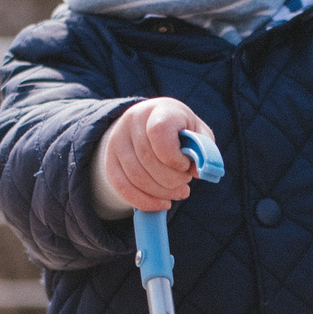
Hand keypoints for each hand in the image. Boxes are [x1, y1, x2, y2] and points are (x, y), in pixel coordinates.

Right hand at [100, 98, 214, 212]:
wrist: (152, 124)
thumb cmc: (182, 131)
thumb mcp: (198, 133)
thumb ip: (203, 149)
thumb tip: (198, 171)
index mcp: (160, 110)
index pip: (159, 132)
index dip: (174, 157)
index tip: (185, 165)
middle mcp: (133, 120)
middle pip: (148, 160)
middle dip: (172, 180)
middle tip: (185, 184)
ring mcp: (117, 139)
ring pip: (136, 176)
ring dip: (161, 192)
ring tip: (178, 192)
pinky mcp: (110, 159)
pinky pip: (122, 187)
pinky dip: (144, 201)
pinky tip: (162, 203)